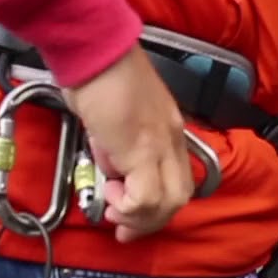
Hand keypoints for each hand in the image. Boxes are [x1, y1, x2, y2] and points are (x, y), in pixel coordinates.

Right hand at [60, 46, 194, 242]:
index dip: (159, 205)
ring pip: (170, 201)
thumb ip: (119, 145)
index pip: (179, 178)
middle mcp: (173, 138)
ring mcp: (160, 144)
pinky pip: (145, 196)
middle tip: (123, 226)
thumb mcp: (117, 117)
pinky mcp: (141, 149)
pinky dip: (127, 205)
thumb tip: (112, 167)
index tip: (131, 214)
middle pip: (181, 196)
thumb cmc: (101, 76)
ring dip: (139, 216)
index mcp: (170, 130)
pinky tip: (109, 192)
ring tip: (113, 207)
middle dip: (152, 220)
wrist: (96, 51)